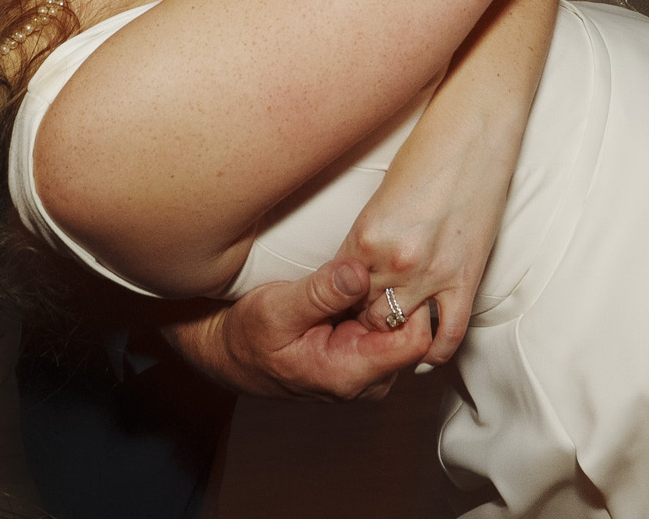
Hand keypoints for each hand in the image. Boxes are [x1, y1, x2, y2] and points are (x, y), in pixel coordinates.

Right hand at [160, 256, 433, 400]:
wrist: (232, 354)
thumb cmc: (248, 336)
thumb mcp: (275, 308)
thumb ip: (320, 292)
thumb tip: (360, 271)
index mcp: (350, 373)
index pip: (415, 341)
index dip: (407, 301)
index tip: (385, 271)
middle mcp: (368, 379)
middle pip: (414, 333)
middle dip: (396, 297)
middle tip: (365, 269)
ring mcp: (369, 370)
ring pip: (403, 328)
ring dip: (384, 299)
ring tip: (352, 280)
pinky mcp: (366, 357)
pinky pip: (388, 328)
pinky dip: (374, 304)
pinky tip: (350, 291)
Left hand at [335, 119, 508, 371]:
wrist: (475, 131)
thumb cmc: (427, 151)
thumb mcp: (380, 195)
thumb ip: (367, 236)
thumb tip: (356, 266)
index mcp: (366, 235)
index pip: (338, 289)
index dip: (337, 300)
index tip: (339, 304)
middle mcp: (396, 261)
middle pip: (362, 314)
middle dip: (359, 318)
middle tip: (360, 321)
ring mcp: (433, 274)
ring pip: (397, 329)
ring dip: (392, 329)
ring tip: (388, 328)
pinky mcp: (466, 279)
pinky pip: (446, 337)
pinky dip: (432, 349)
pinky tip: (423, 346)